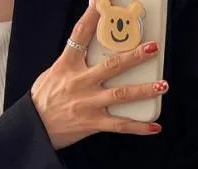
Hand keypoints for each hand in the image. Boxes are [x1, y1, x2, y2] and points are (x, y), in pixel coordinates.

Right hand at [30, 4, 168, 149]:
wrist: (34, 127)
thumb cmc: (44, 98)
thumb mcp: (54, 72)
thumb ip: (73, 62)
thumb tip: (91, 51)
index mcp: (67, 65)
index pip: (80, 36)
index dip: (92, 18)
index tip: (102, 4)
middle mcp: (81, 82)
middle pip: (112, 65)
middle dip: (134, 56)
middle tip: (153, 48)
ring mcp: (89, 103)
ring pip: (122, 94)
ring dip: (144, 90)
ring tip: (162, 85)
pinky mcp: (94, 123)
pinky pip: (121, 125)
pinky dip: (140, 127)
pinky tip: (155, 127)